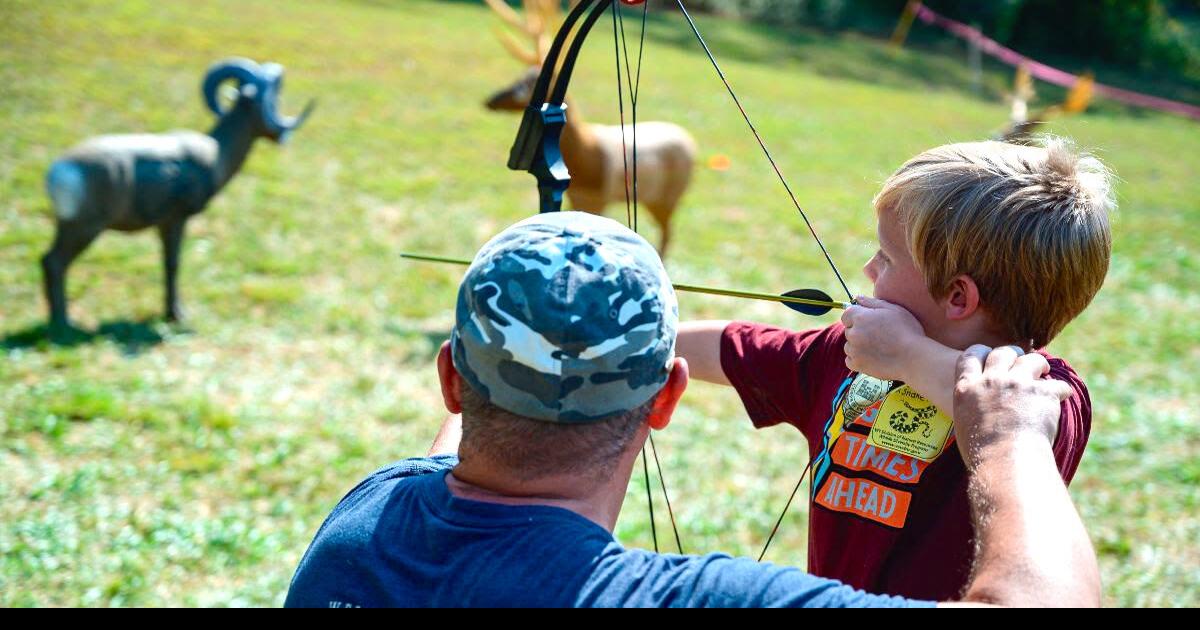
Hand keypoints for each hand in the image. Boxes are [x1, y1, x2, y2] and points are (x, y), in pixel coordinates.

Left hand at [840, 296, 925, 380]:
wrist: (914, 358)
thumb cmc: (907, 331)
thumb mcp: (894, 309)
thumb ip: (872, 302)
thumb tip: (857, 298)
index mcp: (860, 317)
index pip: (847, 315)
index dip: (856, 317)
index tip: (869, 322)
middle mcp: (853, 333)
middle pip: (849, 330)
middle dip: (859, 331)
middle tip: (879, 336)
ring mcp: (854, 350)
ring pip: (849, 346)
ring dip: (858, 346)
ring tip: (878, 348)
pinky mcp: (857, 365)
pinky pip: (850, 360)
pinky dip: (858, 360)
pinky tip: (873, 358)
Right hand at [952, 345, 1071, 469]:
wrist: (1006, 463)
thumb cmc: (982, 454)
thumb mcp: (964, 424)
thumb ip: (973, 407)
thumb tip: (981, 410)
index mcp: (967, 388)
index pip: (971, 355)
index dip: (981, 352)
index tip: (988, 356)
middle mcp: (991, 381)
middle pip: (1002, 353)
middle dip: (1012, 353)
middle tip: (1019, 358)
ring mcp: (1018, 384)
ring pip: (1031, 360)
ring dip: (1038, 364)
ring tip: (1043, 370)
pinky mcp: (1042, 393)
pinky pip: (1057, 385)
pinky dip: (1060, 390)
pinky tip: (1062, 396)